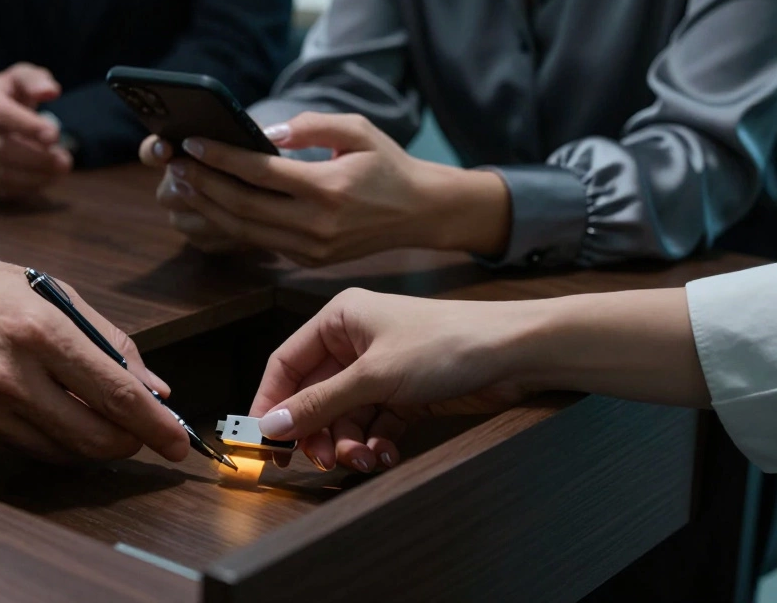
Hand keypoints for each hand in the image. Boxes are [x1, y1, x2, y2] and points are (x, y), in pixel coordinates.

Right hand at [0, 63, 73, 199]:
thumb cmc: (2, 96)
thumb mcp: (19, 78)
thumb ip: (35, 80)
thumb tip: (50, 91)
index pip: (1, 115)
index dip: (28, 127)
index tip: (54, 135)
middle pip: (0, 150)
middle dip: (37, 159)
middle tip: (65, 161)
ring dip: (34, 177)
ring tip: (57, 171)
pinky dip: (24, 188)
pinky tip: (42, 179)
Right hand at [0, 229, 189, 463]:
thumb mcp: (44, 290)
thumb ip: (105, 339)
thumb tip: (151, 385)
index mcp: (38, 333)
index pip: (116, 395)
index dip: (156, 426)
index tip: (179, 441)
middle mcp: (10, 379)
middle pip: (94, 440)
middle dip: (128, 443)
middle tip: (140, 433)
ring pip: (61, 453)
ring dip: (88, 442)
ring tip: (90, 414)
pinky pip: (22, 451)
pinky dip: (45, 439)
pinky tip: (41, 411)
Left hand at [157, 113, 510, 265]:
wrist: (419, 213)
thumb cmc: (387, 164)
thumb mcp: (358, 130)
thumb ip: (312, 126)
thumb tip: (266, 135)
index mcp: (329, 188)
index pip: (261, 173)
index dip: (222, 157)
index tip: (192, 142)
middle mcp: (317, 224)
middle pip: (243, 206)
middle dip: (203, 184)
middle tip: (175, 163)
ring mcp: (310, 248)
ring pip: (244, 229)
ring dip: (208, 206)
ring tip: (183, 182)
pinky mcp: (306, 260)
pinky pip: (259, 240)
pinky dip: (229, 222)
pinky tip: (210, 202)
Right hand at [249, 289, 532, 472]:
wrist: (516, 353)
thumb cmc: (447, 343)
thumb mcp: (374, 377)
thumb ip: (320, 404)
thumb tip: (271, 425)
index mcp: (339, 319)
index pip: (286, 363)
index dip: (271, 402)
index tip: (263, 439)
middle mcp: (355, 341)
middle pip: (315, 395)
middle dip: (316, 430)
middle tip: (318, 460)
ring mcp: (381, 368)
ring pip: (344, 415)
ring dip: (348, 442)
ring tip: (361, 460)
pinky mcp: (405, 392)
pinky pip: (374, 424)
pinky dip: (374, 443)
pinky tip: (383, 455)